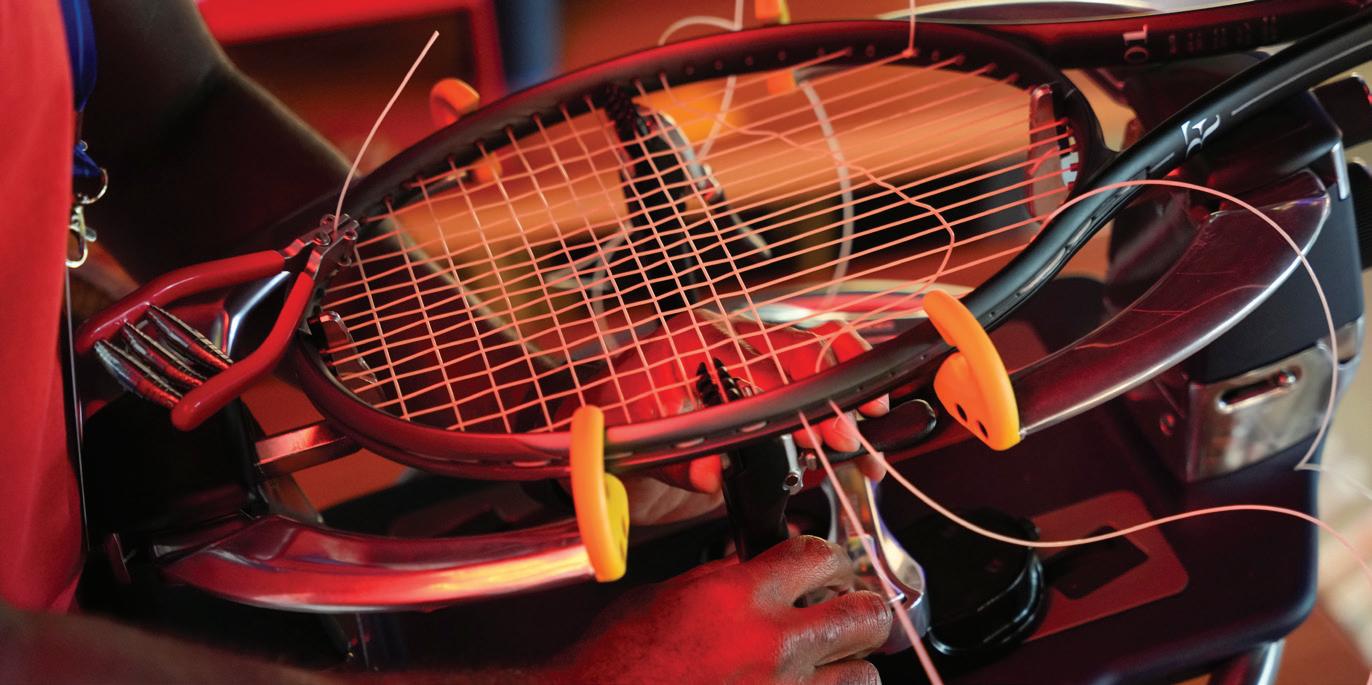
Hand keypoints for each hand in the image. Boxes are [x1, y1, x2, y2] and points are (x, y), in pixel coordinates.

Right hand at [559, 536, 890, 683]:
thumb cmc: (617, 658)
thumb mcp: (667, 595)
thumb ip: (723, 580)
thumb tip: (754, 571)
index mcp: (740, 596)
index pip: (819, 554)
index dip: (832, 556)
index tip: (832, 564)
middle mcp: (771, 645)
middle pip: (864, 615)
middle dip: (865, 608)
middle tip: (853, 610)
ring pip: (864, 676)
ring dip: (852, 665)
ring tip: (833, 663)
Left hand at [561, 310, 888, 523]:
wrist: (581, 464)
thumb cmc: (596, 438)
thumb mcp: (624, 445)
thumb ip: (672, 458)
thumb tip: (715, 473)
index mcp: (692, 343)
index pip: (764, 348)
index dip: (807, 377)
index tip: (834, 408)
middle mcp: (721, 356)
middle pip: (796, 364)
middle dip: (833, 400)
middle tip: (854, 436)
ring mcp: (735, 387)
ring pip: (802, 389)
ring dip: (836, 419)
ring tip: (863, 452)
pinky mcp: (742, 420)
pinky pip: (790, 420)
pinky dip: (820, 438)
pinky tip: (846, 460)